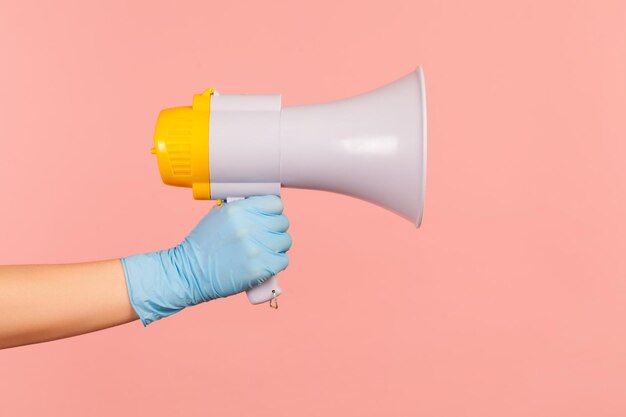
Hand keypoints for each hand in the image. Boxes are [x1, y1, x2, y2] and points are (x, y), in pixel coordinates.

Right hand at [121, 195, 291, 324]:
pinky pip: (283, 260)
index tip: (268, 216)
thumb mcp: (218, 216)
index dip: (273, 210)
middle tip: (264, 236)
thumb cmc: (204, 245)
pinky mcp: (259, 268)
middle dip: (275, 229)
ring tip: (264, 250)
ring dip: (277, 246)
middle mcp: (248, 227)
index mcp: (237, 210)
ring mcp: (255, 248)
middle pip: (282, 222)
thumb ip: (242, 208)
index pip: (274, 202)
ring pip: (285, 241)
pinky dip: (277, 262)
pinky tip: (265, 262)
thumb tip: (265, 205)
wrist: (190, 273)